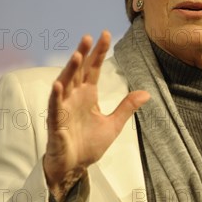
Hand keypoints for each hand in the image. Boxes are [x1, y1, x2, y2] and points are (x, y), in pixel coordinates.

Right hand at [43, 31, 149, 200]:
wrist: (74, 167)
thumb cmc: (88, 144)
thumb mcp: (113, 124)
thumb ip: (126, 107)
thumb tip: (146, 93)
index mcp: (88, 95)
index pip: (93, 69)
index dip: (98, 53)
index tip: (105, 35)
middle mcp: (74, 97)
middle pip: (79, 71)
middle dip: (83, 54)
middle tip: (89, 36)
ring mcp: (64, 108)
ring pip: (65, 84)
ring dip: (69, 70)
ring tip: (77, 54)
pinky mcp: (56, 123)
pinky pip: (55, 108)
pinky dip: (56, 97)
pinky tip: (59, 85)